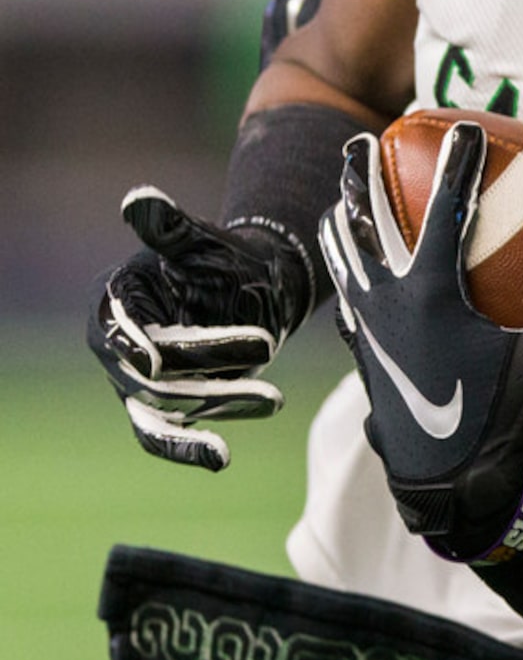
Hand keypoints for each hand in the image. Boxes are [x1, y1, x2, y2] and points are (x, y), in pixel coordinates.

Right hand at [88, 189, 312, 470]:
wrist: (254, 285)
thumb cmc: (219, 257)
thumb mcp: (197, 239)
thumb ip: (169, 227)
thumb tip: (140, 199)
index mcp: (115, 302)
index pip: (117, 327)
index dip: (133, 344)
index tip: (154, 359)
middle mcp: (120, 347)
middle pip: (150, 373)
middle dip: (204, 365)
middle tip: (264, 344)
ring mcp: (141, 383)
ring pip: (161, 411)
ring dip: (214, 409)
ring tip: (270, 399)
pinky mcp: (170, 408)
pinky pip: (172, 435)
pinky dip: (191, 448)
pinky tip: (219, 459)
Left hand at [319, 120, 522, 561]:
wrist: (441, 486)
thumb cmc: (492, 421)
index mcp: (428, 293)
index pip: (444, 212)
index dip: (457, 164)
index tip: (462, 126)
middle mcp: (387, 302)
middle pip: (368, 225)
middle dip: (365, 179)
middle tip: (362, 143)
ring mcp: (367, 330)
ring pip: (343, 261)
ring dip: (341, 223)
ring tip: (337, 199)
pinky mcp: (363, 358)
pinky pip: (346, 303)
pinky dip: (345, 280)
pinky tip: (346, 283)